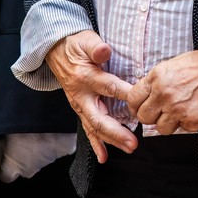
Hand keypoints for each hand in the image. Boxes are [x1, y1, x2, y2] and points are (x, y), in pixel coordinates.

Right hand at [44, 30, 137, 162]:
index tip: (142, 103)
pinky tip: (104, 157)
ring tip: (129, 148)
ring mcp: (80, 105)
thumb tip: (104, 50)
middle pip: (99, 118)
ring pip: (95, 127)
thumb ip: (95, 47)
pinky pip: (88, 129)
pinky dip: (96, 144)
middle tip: (133, 142)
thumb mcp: (85, 40)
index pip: (109, 87)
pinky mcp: (81, 110)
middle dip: (116, 132)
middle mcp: (81, 95)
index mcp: (85, 77)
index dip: (126, 95)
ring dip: (112, 140)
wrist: (55, 51)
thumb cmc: (75, 45)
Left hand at [128, 45, 197, 135]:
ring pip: (161, 129)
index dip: (135, 106)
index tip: (140, 108)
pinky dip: (188, 122)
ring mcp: (179, 110)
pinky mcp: (193, 121)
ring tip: (180, 110)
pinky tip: (195, 109)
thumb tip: (145, 97)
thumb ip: (155, 83)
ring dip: (169, 122)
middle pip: (144, 118)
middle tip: (160, 112)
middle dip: (151, 116)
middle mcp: (165, 96)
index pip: (133, 99)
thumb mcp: (171, 66)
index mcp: (156, 79)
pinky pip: (182, 129)